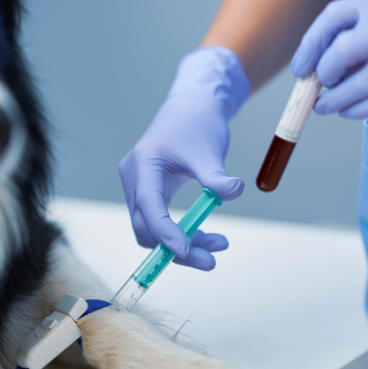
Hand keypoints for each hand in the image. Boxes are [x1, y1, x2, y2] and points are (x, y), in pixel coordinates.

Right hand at [119, 46, 249, 269]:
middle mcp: (134, 178)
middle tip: (211, 260)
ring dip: (182, 244)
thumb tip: (233, 192)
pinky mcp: (149, 194)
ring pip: (152, 230)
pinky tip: (207, 236)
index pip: (149, 205)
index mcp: (143, 163)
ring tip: (219, 245)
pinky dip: (181, 233)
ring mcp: (139, 187)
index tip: (187, 251)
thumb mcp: (208, 150)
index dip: (165, 231)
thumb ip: (216, 175)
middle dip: (176, 247)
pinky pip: (159, 222)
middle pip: (145, 226)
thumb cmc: (197, 124)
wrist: (191, 108)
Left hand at [291, 0, 367, 118]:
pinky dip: (351, 110)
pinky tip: (349, 110)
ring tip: (325, 105)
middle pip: (338, 54)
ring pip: (351, 87)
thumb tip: (323, 61)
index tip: (303, 65)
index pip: (335, 17)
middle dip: (322, 75)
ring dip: (331, 101)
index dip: (310, 44)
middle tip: (319, 85)